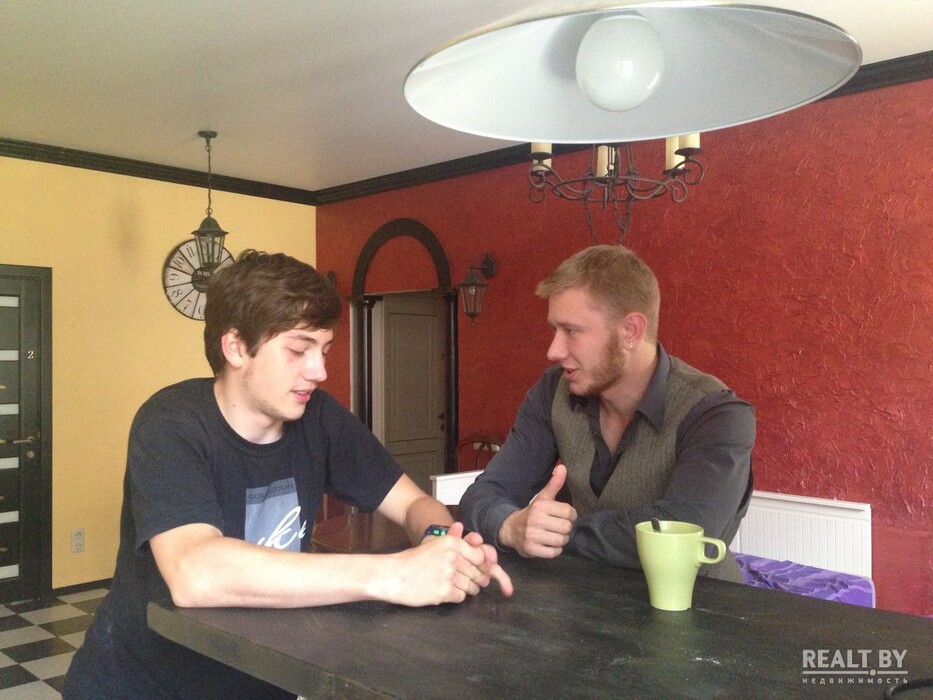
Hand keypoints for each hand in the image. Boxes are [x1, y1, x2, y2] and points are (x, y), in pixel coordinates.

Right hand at [389, 523, 511, 605]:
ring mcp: (449, 574)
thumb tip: (461, 526)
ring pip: (470, 586)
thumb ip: (451, 536)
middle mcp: (452, 556)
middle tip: (473, 582)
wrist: (394, 575)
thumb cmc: (413, 560)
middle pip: (476, 572)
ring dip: (468, 589)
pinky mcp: (444, 591)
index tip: (477, 569)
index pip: (480, 556)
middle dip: (476, 579)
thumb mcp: (433, 543)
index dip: (481, 565)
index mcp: (451, 542)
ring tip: (458, 587)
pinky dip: (456, 596)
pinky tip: (446, 592)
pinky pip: (461, 597)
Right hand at [499, 463, 576, 558]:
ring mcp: (532, 535)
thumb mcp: (542, 498)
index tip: (564, 516)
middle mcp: (535, 519)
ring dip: (561, 540)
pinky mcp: (531, 549)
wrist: (511, 529)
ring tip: (554, 536)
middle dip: (566, 529)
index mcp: (540, 505)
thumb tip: (563, 466)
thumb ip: (554, 483)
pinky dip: (554, 550)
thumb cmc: (532, 513)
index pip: (569, 512)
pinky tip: (548, 544)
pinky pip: (554, 552)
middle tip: (559, 527)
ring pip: (561, 540)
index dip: (571, 515)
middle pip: (566, 527)